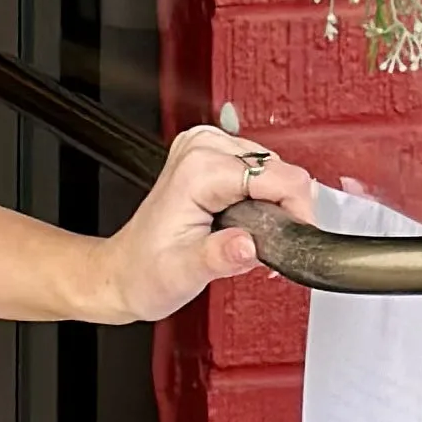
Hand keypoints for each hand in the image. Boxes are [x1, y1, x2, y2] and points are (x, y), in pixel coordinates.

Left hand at [99, 122, 316, 322]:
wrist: (125, 270)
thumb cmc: (145, 272)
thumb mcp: (183, 274)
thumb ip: (218, 258)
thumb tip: (248, 246)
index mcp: (198, 170)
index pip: (279, 176)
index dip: (297, 211)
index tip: (290, 241)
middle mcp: (203, 148)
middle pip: (280, 171)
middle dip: (283, 212)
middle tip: (259, 247)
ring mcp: (208, 147)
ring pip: (275, 170)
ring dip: (273, 206)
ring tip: (245, 236)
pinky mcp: (213, 155)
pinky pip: (261, 172)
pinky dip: (262, 199)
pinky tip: (241, 222)